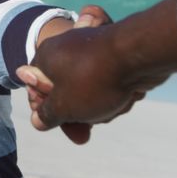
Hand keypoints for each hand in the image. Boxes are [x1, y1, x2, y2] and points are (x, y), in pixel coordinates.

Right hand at [18, 0, 176, 136]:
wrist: (141, 55)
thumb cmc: (94, 80)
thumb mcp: (63, 106)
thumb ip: (47, 115)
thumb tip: (38, 121)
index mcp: (46, 57)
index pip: (35, 88)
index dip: (45, 110)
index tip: (57, 122)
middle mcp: (66, 50)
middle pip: (64, 92)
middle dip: (77, 113)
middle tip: (87, 127)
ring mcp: (91, 52)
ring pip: (88, 91)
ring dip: (99, 106)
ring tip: (112, 105)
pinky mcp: (114, 56)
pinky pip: (107, 83)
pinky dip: (115, 94)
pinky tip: (126, 97)